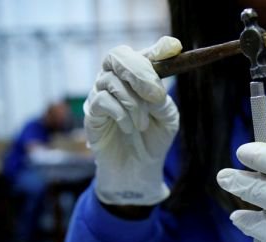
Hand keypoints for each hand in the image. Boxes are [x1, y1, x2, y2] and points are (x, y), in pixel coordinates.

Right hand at [84, 36, 181, 205]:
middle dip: (139, 71)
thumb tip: (153, 88)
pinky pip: (102, 100)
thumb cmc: (154, 139)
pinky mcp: (91, 112)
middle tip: (155, 94)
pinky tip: (129, 128)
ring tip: (143, 124)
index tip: (174, 48)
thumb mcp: (167, 117)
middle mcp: (117, 79)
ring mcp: (101, 93)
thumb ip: (161, 99)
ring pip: (112, 80)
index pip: (145, 54)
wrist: (138, 168)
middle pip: (118, 55)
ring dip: (133, 103)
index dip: (159, 48)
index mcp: (139, 77)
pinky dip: (121, 114)